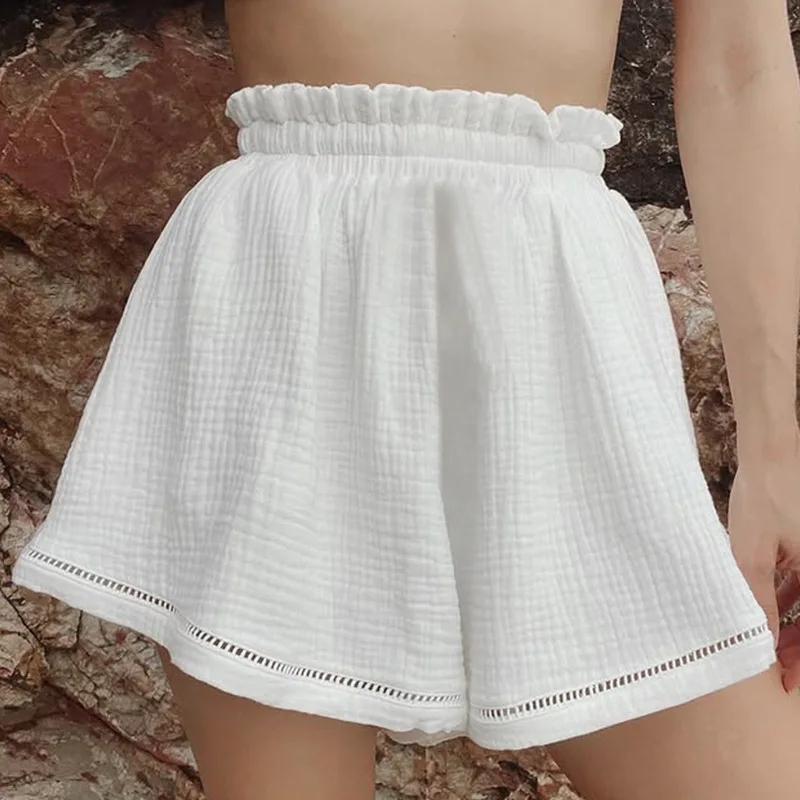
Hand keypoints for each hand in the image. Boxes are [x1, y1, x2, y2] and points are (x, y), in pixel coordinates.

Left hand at [727, 435, 799, 692]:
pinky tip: (774, 604)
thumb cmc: (764, 496)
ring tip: (773, 641)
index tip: (787, 682)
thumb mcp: (752, 553)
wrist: (773, 448)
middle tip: (780, 667)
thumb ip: (760, 600)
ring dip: (796, 620)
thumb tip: (767, 644)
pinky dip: (794, 593)